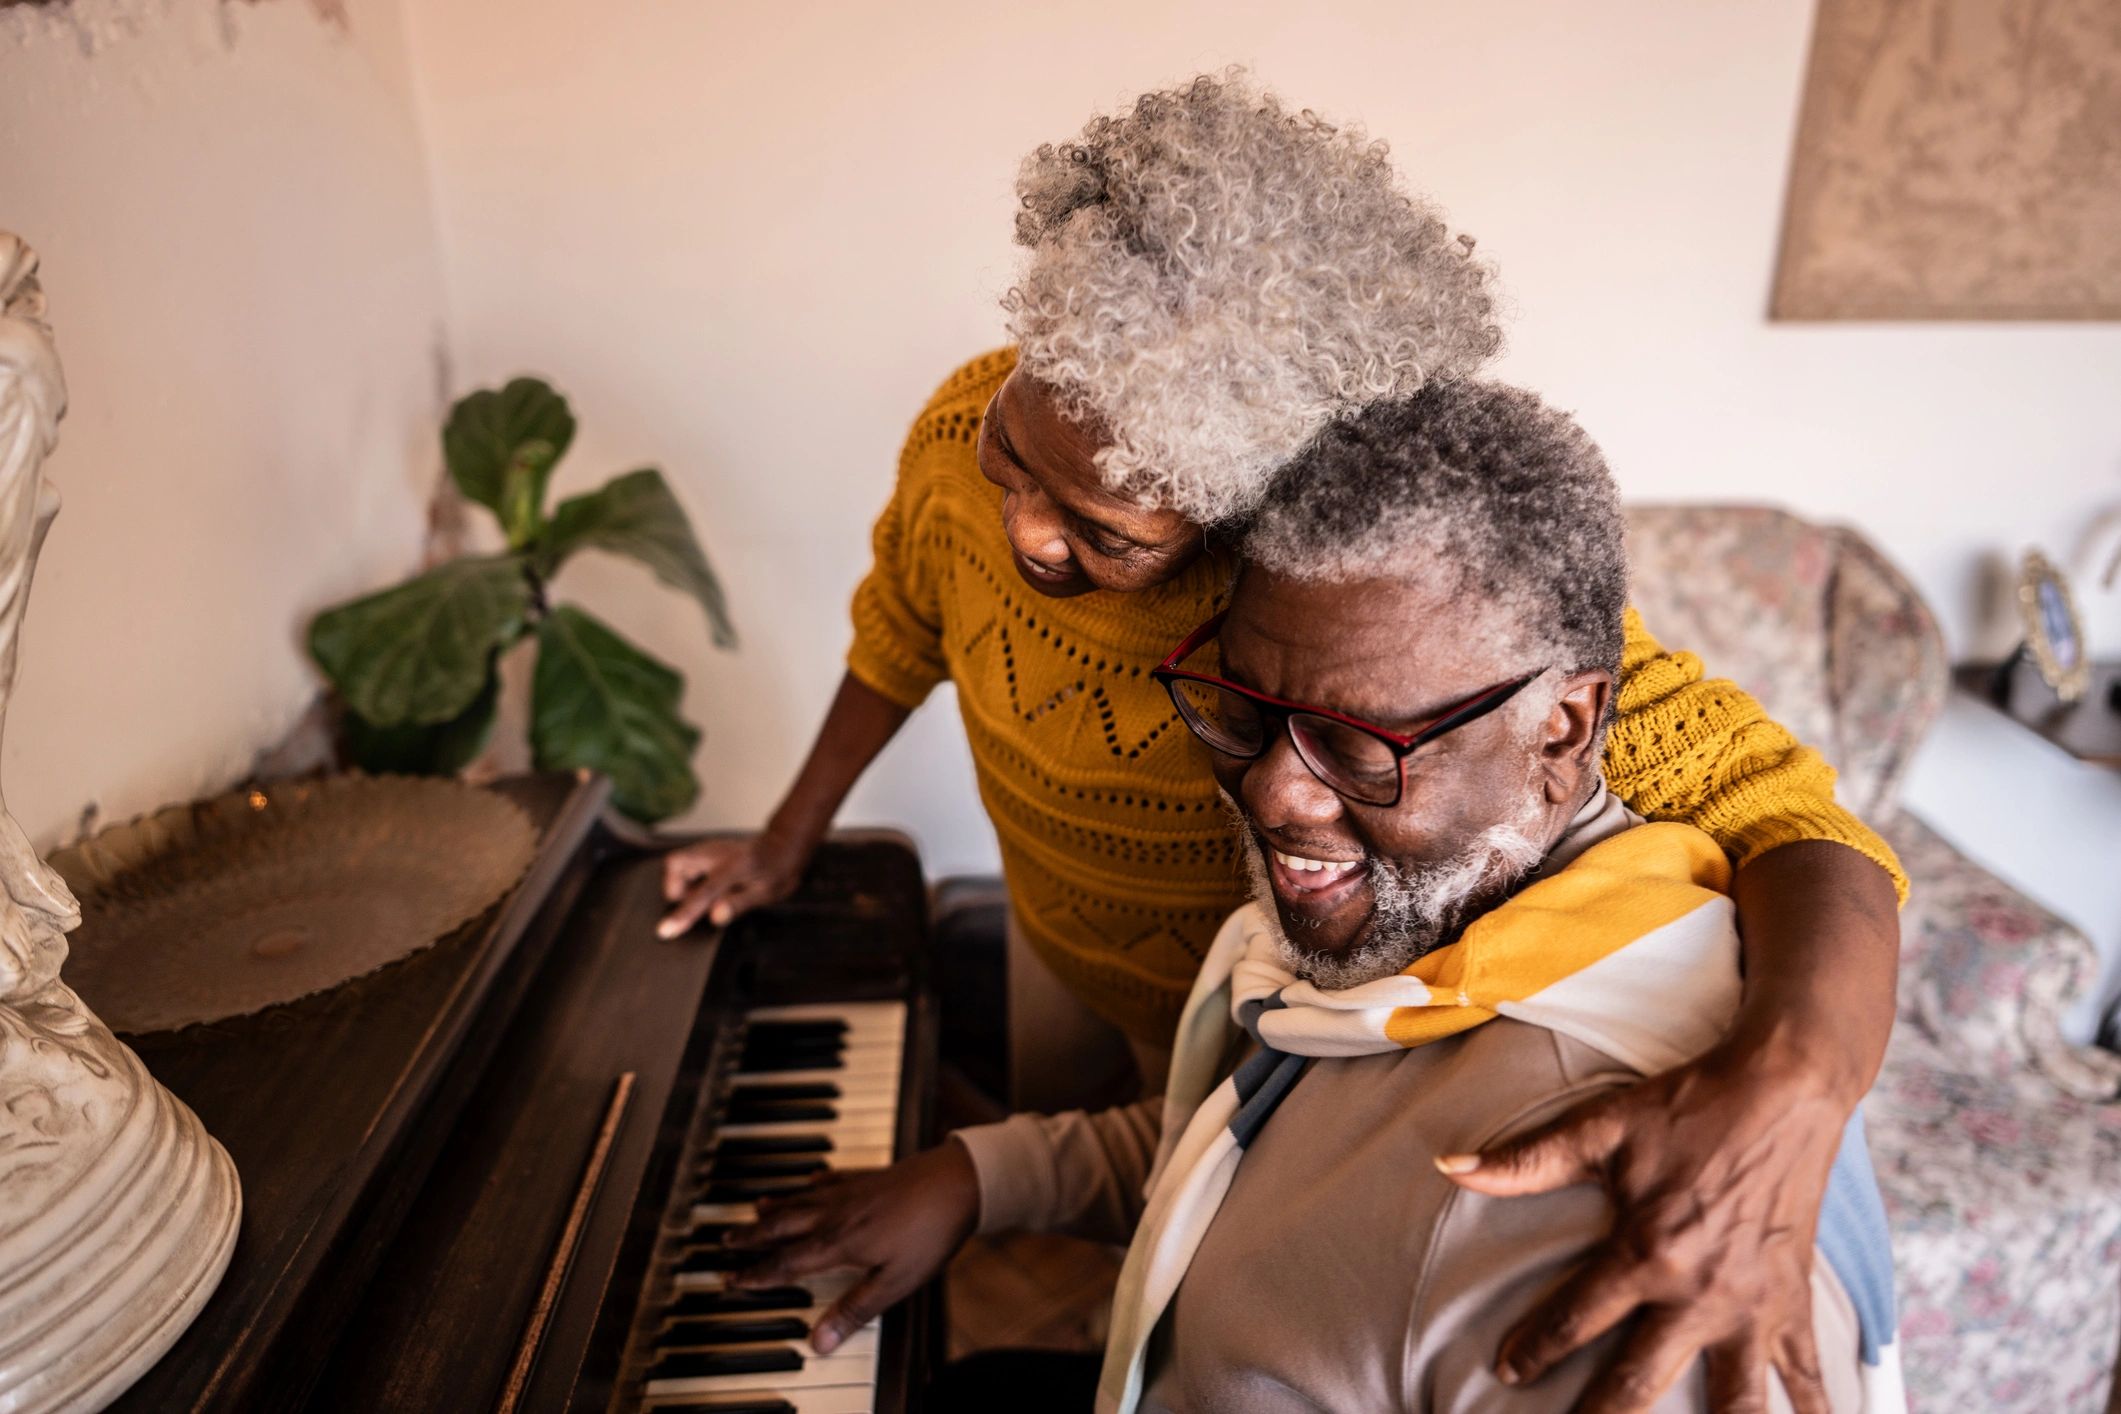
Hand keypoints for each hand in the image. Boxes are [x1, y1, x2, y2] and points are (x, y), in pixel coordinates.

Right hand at [658, 831, 809, 937]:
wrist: (782, 848)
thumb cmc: (776, 872)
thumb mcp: (766, 894)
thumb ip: (739, 904)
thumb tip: (715, 916)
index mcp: (734, 867)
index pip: (703, 893)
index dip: (684, 914)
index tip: (666, 931)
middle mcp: (716, 852)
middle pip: (674, 864)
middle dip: (673, 888)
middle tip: (693, 902)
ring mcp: (709, 848)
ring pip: (677, 862)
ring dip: (681, 884)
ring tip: (706, 895)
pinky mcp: (706, 850)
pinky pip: (685, 863)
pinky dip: (687, 879)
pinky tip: (707, 887)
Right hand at [726, 1140, 981, 1353]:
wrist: (959, 1180)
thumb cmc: (930, 1232)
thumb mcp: (896, 1282)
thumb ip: (856, 1310)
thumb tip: (819, 1341)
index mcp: (838, 1243)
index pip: (787, 1263)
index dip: (757, 1274)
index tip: (731, 1279)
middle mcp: (836, 1213)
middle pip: (783, 1226)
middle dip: (752, 1236)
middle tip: (725, 1241)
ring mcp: (852, 1191)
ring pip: (801, 1200)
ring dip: (775, 1206)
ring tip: (755, 1209)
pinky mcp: (869, 1177)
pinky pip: (830, 1179)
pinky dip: (813, 1182)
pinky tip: (810, 1180)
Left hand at [1436, 1042, 1847, 1412]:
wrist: (1782, 1089)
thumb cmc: (1688, 1107)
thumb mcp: (1601, 1128)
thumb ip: (1525, 1161)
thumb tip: (1450, 1168)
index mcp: (1645, 1253)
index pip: (1574, 1320)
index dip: (1534, 1349)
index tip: (1506, 1372)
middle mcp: (1699, 1293)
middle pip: (1639, 1385)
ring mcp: (1753, 1308)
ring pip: (1734, 1405)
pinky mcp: (1795, 1305)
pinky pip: (1808, 1379)